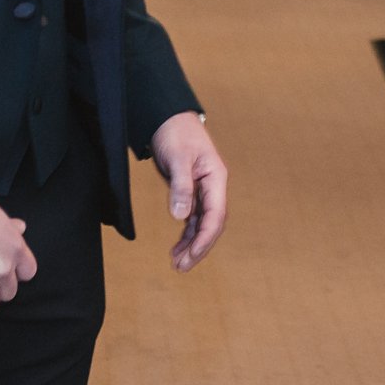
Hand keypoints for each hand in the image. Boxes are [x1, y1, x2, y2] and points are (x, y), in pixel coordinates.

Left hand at [151, 112, 226, 272]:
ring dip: (192, 244)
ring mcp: (204, 189)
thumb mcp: (177, 158)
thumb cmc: (176, 133)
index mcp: (216, 177)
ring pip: (202, 224)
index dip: (204, 238)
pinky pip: (193, 218)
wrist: (169, 117)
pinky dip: (186, 234)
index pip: (215, 215)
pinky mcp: (192, 190)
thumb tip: (180, 217)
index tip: (190, 256)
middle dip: (198, 247)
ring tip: (176, 263)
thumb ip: (181, 187)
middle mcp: (213, 186)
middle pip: (212, 224)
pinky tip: (177, 247)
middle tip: (181, 267)